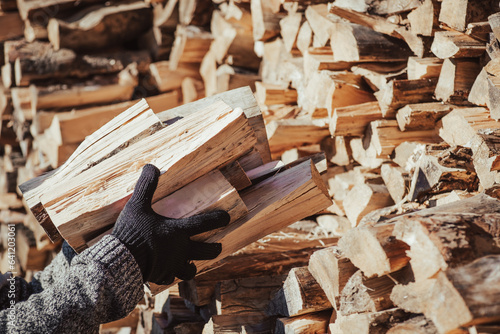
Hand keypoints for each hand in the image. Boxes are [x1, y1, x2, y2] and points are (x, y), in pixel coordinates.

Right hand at [112, 164, 229, 284]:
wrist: (121, 263)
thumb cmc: (131, 232)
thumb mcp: (137, 205)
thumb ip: (146, 186)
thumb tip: (151, 166)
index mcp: (178, 231)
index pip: (205, 223)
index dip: (219, 219)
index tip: (227, 217)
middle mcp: (180, 249)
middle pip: (208, 251)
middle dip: (215, 248)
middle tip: (218, 246)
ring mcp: (172, 265)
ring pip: (191, 271)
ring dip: (193, 266)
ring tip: (192, 263)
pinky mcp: (161, 276)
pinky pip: (171, 278)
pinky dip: (170, 275)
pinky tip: (166, 272)